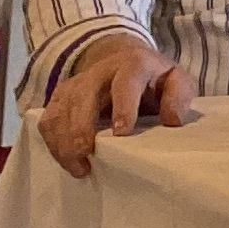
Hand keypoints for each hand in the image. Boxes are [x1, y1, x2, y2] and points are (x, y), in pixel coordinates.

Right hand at [35, 33, 196, 177]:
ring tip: (77, 167)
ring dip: (63, 140)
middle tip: (85, 156)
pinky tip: (64, 159)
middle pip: (82, 97)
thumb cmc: (155, 79)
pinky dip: (52, 140)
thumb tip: (172, 120)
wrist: (125, 60)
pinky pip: (48, 117)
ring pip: (61, 109)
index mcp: (133, 64)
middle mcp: (100, 71)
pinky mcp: (61, 96)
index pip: (125, 83)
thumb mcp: (178, 81)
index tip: (122, 132)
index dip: (123, 107)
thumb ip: (180, 96)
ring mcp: (77, 82)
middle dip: (81, 128)